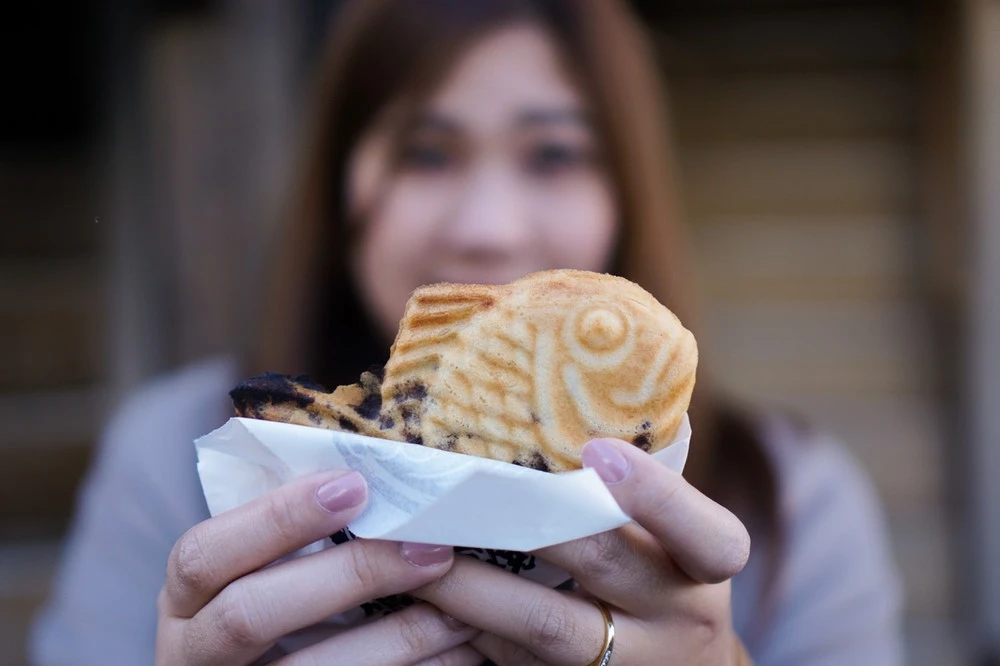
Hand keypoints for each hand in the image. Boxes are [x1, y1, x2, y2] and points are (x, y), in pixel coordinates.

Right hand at [156, 469, 477, 664]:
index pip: (204, 553)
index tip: (355, 486)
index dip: (277, 517)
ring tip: (462, 612)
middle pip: (251, 614)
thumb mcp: (256, 573)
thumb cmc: (269, 610)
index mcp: (186, 599)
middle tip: (431, 550)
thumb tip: (375, 478)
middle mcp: (193, 653)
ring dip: (398, 639)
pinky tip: (457, 655)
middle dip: (349, 576)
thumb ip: (292, 537)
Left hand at [412, 438, 750, 664]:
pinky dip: (466, 629)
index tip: (595, 450)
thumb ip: (632, 497)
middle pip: (602, 563)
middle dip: (526, 518)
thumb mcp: (673, 539)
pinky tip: (421, 598)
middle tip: (460, 483)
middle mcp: (680, 618)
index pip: (709, 535)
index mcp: (708, 565)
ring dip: (474, 584)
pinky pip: (514, 663)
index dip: (654, 494)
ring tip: (417, 544)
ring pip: (544, 626)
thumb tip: (547, 415)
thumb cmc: (663, 575)